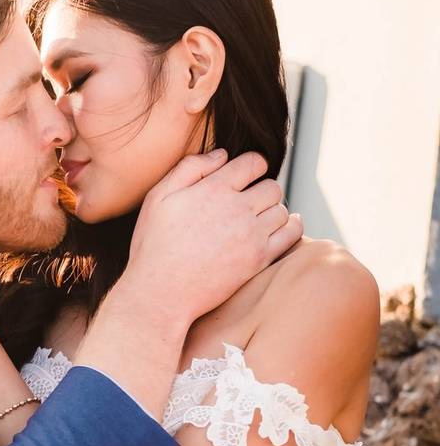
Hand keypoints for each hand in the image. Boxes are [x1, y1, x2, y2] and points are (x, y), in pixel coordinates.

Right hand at [122, 149, 302, 324]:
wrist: (161, 290)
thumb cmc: (154, 243)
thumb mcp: (158, 197)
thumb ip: (189, 168)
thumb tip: (222, 154)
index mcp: (213, 188)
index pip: (253, 163)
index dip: (251, 165)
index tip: (244, 175)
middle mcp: (237, 208)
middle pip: (271, 186)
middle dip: (261, 188)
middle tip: (247, 200)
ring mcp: (251, 235)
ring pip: (282, 209)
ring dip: (272, 210)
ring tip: (256, 218)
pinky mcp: (259, 259)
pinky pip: (292, 234)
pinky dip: (292, 227)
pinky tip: (280, 227)